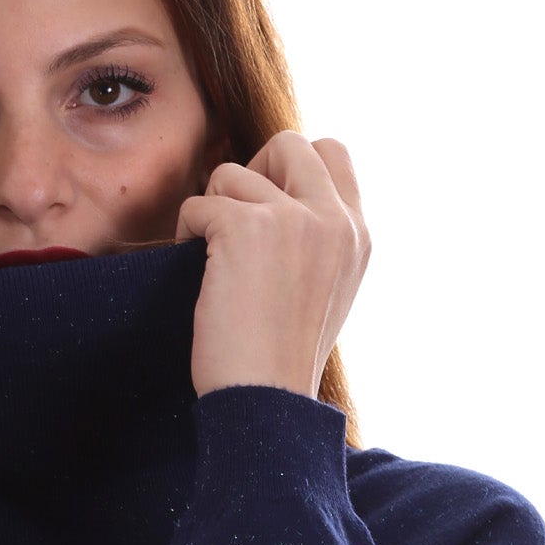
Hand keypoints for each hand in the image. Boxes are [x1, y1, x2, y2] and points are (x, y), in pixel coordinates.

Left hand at [175, 132, 370, 399]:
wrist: (265, 401)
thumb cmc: (280, 360)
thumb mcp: (326, 291)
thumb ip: (317, 239)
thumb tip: (277, 198)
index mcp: (358, 235)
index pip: (333, 153)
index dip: (290, 168)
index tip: (267, 208)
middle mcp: (335, 219)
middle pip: (288, 143)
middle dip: (251, 174)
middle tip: (232, 223)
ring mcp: (293, 219)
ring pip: (232, 174)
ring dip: (211, 211)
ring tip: (212, 261)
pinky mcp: (245, 227)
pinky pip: (198, 203)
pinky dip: (187, 233)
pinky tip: (198, 271)